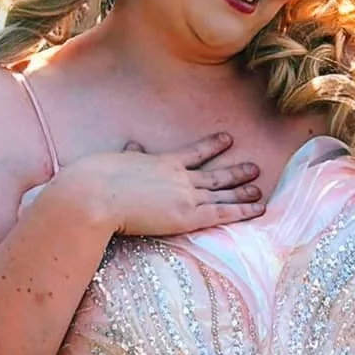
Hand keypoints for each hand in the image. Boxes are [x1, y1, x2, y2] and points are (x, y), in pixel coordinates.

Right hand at [59, 131, 264, 240]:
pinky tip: (259, 208)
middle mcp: (178, 176)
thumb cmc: (94, 180)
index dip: (211, 146)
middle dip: (235, 171)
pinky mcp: (188, 215)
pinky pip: (223, 213)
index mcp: (160, 162)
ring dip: (243, 190)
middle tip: (254, 167)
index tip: (226, 139)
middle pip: (213, 174)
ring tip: (260, 187)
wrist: (94, 195)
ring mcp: (185, 194)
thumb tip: (132, 145)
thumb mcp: (115, 162)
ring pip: (223, 192)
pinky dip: (243, 210)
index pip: (192, 154)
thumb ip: (129, 156)